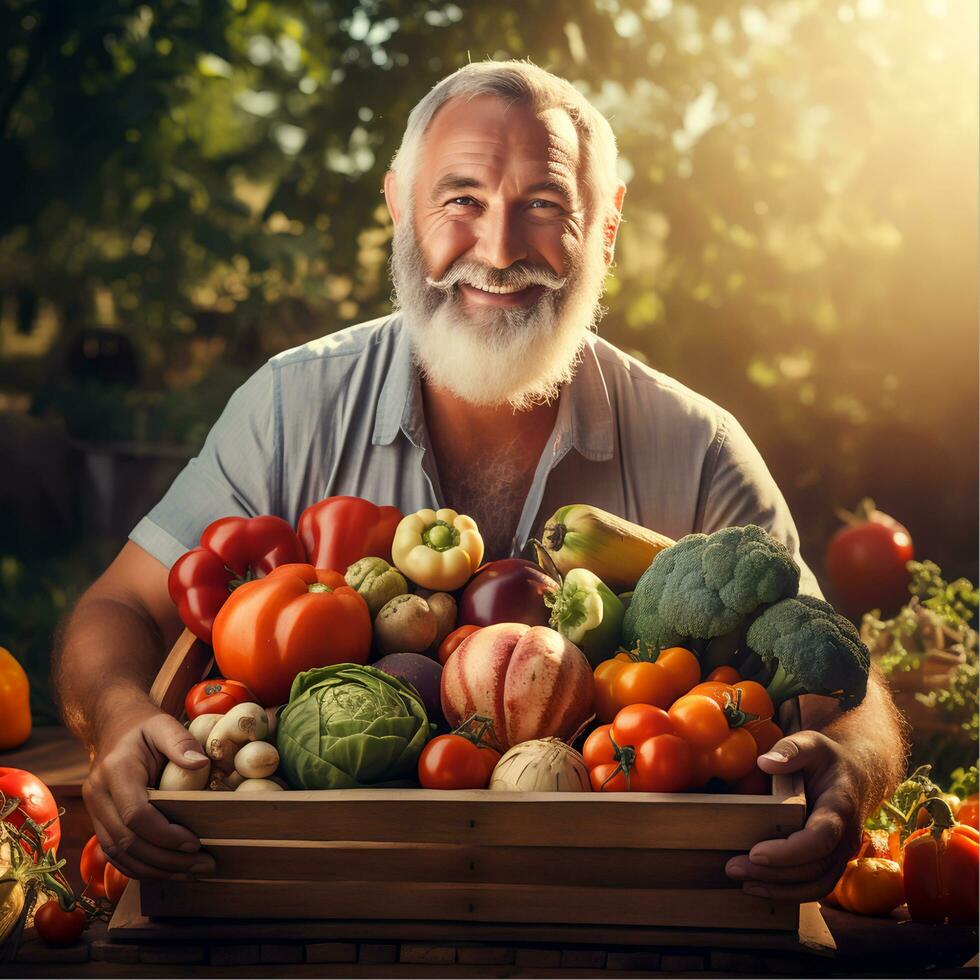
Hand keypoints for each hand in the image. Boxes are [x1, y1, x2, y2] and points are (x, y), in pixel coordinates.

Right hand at [82, 700, 216, 879]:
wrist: (112, 727)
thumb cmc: (143, 727)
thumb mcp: (163, 724)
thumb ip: (181, 742)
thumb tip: (201, 764)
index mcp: (115, 771)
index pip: (135, 815)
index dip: (164, 834)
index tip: (195, 842)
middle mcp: (98, 795)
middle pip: (127, 842)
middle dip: (166, 860)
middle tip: (204, 865)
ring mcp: (95, 811)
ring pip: (119, 855)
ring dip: (156, 870)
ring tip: (193, 872)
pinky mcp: (100, 822)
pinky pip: (116, 855)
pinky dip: (142, 868)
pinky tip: (170, 871)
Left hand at [725, 730, 862, 901]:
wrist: (857, 775)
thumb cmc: (828, 758)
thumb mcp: (812, 742)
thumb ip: (791, 749)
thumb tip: (764, 762)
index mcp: (840, 808)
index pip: (820, 838)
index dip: (789, 851)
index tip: (756, 853)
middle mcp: (845, 837)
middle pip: (813, 868)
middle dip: (773, 874)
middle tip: (733, 867)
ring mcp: (841, 854)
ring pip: (816, 885)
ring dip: (778, 890)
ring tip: (742, 883)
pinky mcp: (831, 862)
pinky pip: (814, 886)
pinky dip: (787, 892)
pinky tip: (757, 887)